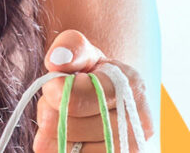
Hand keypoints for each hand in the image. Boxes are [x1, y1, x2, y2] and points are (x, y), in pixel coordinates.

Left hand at [33, 30, 155, 152]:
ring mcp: (130, 149)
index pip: (77, 99)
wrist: (109, 100)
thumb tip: (57, 61)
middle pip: (69, 126)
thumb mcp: (83, 51)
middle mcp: (138, 124)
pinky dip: (60, 149)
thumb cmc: (93, 73)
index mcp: (131, 87)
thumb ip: (70, 47)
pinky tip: (66, 137)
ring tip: (62, 117)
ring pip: (68, 149)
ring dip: (53, 133)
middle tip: (55, 102)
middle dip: (50, 112)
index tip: (50, 83)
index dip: (54, 92)